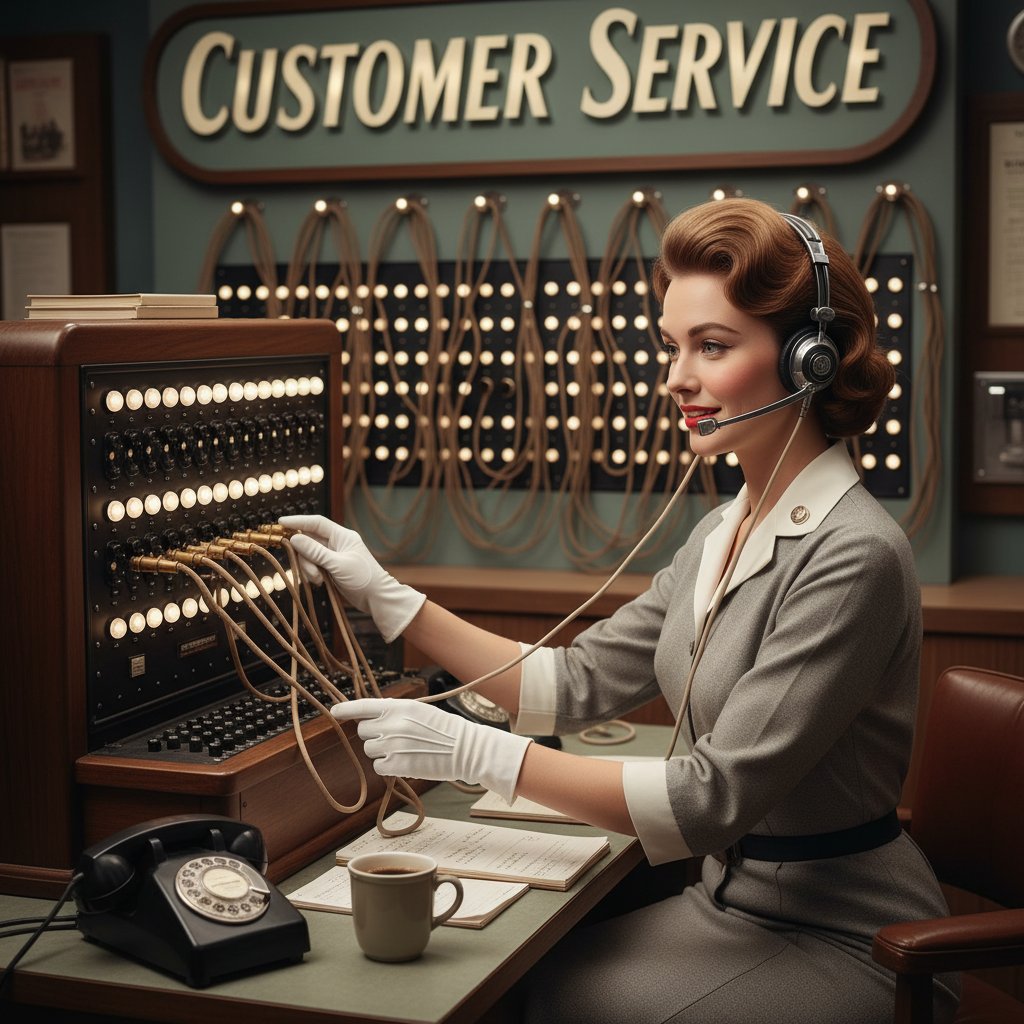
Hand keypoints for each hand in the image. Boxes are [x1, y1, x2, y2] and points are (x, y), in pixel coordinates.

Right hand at [279, 515, 424, 641]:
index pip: (317, 523)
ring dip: (309, 568)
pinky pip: (313, 566)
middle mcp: (336, 543)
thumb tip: (294, 538)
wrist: (376, 598)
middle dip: (305, 557)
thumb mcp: (337, 564)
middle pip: (309, 541)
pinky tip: (320, 583)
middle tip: (312, 572)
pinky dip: (313, 574)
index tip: (281, 522)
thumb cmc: (363, 578)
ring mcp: (333, 556)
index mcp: (342, 536)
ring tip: (319, 580)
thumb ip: (315, 552)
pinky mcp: (330, 569)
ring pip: (309, 556)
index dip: (298, 521)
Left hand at [331, 698, 531, 803]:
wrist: (466, 749)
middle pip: (363, 731)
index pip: (364, 706)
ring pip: (370, 749)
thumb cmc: (447, 730)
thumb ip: (397, 712)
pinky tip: (406, 762)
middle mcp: (393, 724)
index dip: (346, 709)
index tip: (334, 711)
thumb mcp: (421, 711)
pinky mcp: (397, 765)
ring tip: (405, 750)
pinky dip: (389, 767)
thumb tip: (374, 717)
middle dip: (374, 734)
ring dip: (382, 751)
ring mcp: (393, 745)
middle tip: (394, 738)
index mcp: (400, 707)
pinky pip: (379, 766)